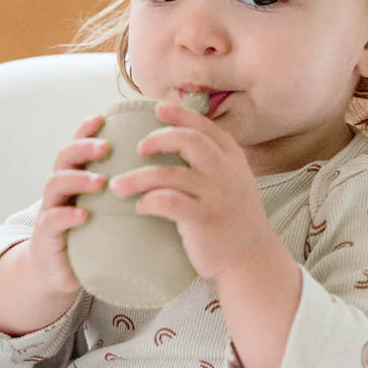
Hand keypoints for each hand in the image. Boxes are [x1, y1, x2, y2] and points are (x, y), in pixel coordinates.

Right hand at [29, 113, 109, 294]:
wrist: (61, 271)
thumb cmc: (93, 234)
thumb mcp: (109, 208)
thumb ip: (125, 187)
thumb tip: (167, 168)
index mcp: (77, 177)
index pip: (79, 146)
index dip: (86, 130)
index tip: (102, 117)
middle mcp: (61, 189)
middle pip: (65, 158)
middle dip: (83, 148)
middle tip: (105, 147)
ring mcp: (50, 210)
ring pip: (55, 184)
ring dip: (78, 179)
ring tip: (100, 182)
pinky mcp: (46, 236)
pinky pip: (52, 220)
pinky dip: (66, 215)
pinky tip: (82, 215)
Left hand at [108, 102, 276, 281]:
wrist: (252, 258)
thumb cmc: (234, 219)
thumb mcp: (234, 181)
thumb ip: (215, 161)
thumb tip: (182, 138)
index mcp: (233, 158)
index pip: (205, 127)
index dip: (181, 115)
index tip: (158, 108)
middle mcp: (226, 171)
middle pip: (188, 140)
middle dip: (159, 138)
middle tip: (139, 147)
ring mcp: (216, 194)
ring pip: (169, 174)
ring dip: (138, 177)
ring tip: (116, 185)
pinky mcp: (204, 218)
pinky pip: (168, 202)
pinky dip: (149, 201)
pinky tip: (140, 206)